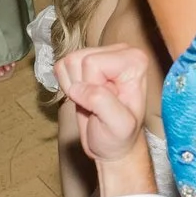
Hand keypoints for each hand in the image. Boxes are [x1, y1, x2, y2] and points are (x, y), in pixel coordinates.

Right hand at [58, 43, 150, 165]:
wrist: (111, 144)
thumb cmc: (120, 136)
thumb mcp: (119, 125)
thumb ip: (101, 102)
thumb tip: (76, 88)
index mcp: (134, 61)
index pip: (93, 63)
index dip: (93, 88)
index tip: (106, 104)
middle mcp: (119, 52)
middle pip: (78, 59)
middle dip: (82, 87)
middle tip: (98, 105)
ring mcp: (101, 54)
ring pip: (67, 62)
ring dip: (73, 87)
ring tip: (92, 102)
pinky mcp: (84, 62)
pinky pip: (61, 66)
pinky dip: (66, 86)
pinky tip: (83, 96)